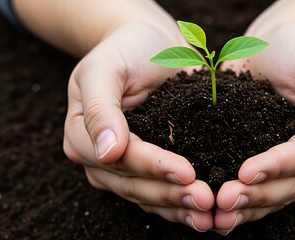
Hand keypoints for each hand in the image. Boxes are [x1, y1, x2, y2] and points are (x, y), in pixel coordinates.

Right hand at [62, 16, 214, 230]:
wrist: (150, 44)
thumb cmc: (126, 49)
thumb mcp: (104, 68)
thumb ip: (100, 108)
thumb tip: (106, 152)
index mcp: (83, 135)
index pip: (120, 158)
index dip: (153, 167)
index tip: (187, 172)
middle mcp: (102, 158)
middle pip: (134, 185)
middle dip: (171, 194)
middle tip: (206, 199)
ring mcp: (126, 166)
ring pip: (150, 195)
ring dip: (179, 206)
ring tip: (210, 213)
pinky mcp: (152, 166)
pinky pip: (164, 190)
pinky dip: (183, 203)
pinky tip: (207, 212)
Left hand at [215, 23, 294, 233]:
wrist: (276, 44)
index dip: (278, 167)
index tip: (246, 173)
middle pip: (293, 185)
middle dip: (258, 195)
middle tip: (224, 200)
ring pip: (276, 195)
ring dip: (248, 207)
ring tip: (218, 216)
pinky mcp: (272, 164)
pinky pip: (261, 189)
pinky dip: (243, 203)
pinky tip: (220, 213)